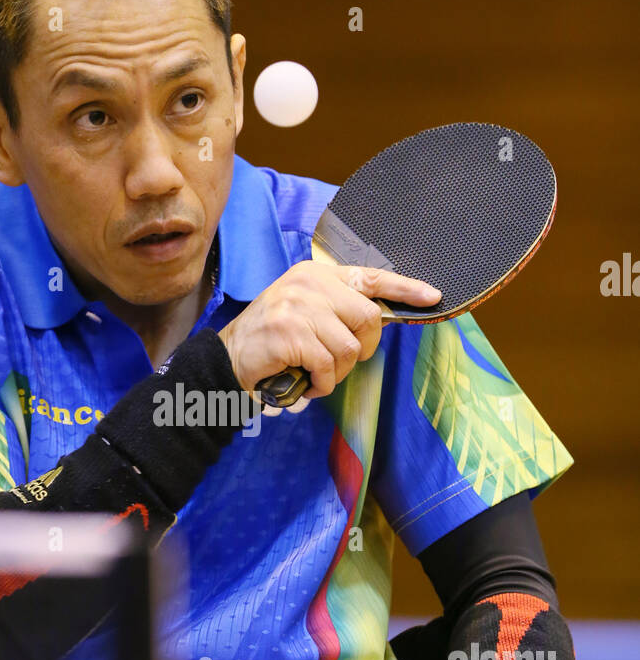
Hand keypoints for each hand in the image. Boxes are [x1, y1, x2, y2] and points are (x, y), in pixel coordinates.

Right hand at [216, 262, 439, 400]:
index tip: (433, 297)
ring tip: (317, 374)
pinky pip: (328, 367)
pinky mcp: (290, 334)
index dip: (405, 289)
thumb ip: (336, 308)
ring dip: (338, 372)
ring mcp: (298, 307)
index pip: (371, 276)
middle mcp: (309, 284)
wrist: (226, 358)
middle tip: (342, 362)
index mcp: (317, 275)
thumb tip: (378, 322)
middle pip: (368, 318)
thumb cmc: (272, 340)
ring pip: (350, 348)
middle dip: (363, 349)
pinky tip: (307, 384)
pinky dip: (321, 384)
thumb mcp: (304, 309)